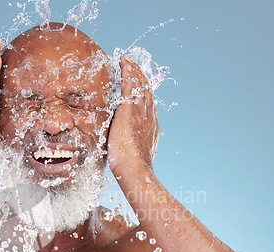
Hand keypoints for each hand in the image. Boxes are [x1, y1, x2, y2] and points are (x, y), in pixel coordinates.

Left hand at [107, 55, 159, 173]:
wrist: (135, 169)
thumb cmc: (132, 167)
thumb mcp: (136, 154)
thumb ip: (132, 147)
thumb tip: (126, 147)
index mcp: (151, 125)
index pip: (148, 103)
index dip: (143, 91)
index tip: (138, 83)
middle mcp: (149, 116)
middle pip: (146, 90)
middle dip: (140, 75)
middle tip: (133, 64)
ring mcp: (140, 112)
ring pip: (139, 85)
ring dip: (133, 70)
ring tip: (127, 59)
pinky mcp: (129, 110)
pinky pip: (130, 85)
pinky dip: (128, 71)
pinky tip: (123, 61)